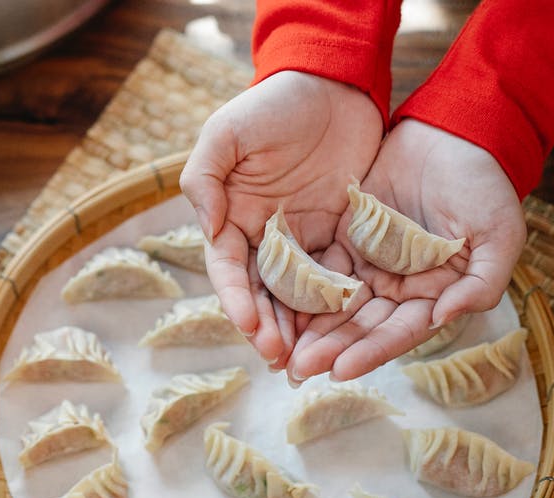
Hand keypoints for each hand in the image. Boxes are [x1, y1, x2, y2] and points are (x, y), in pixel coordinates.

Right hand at [178, 71, 382, 366]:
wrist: (333, 83)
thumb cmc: (272, 104)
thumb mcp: (225, 132)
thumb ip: (205, 179)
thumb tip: (209, 230)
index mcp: (231, 217)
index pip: (229, 269)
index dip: (237, 299)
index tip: (248, 325)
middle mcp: (264, 235)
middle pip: (263, 292)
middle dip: (269, 327)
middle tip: (281, 358)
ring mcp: (303, 237)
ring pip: (300, 293)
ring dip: (302, 327)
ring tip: (310, 358)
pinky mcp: (341, 233)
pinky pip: (340, 275)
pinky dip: (339, 304)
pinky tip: (348, 328)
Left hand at [287, 119, 526, 381]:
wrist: (452, 135)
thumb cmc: (485, 187)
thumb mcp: (499, 235)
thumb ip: (480, 284)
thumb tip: (443, 318)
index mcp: (434, 296)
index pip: (398, 333)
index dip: (370, 352)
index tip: (340, 370)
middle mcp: (398, 289)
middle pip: (359, 326)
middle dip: (329, 349)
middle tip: (296, 369)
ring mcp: (368, 265)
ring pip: (334, 304)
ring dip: (308, 327)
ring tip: (277, 348)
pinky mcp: (344, 240)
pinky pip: (317, 269)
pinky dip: (297, 288)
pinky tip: (273, 305)